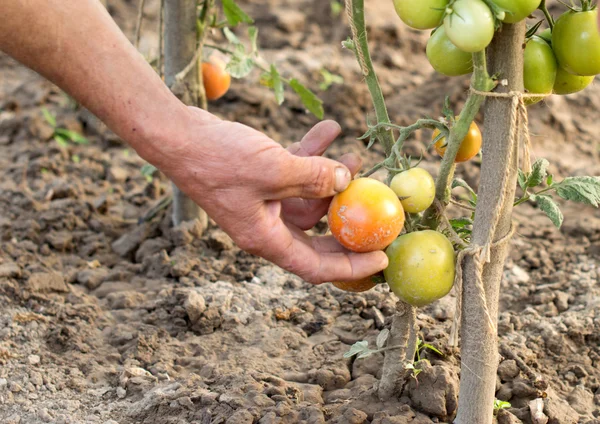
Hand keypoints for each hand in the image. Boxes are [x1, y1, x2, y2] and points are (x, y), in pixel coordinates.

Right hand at [156, 107, 388, 283]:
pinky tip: (330, 129)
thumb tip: (346, 178)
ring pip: (309, 199)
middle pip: (317, 237)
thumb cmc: (218, 159)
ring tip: (358, 155)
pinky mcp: (260, 179)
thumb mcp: (273, 169)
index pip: (315, 267)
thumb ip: (313, 177)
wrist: (178, 135)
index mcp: (265, 238)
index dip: (350, 267)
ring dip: (333, 178)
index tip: (381, 260)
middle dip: (348, 223)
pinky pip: (295, 172)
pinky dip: (312, 155)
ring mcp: (263, 202)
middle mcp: (266, 226)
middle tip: (379, 214)